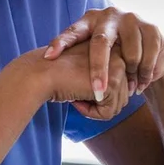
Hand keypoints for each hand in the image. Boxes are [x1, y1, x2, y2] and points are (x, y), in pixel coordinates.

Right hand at [17, 42, 132, 118]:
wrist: (41, 71)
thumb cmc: (56, 72)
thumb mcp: (85, 71)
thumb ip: (104, 78)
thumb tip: (121, 99)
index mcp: (113, 50)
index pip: (119, 86)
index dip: (98, 94)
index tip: (79, 85)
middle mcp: (120, 57)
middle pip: (122, 97)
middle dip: (99, 103)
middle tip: (77, 94)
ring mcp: (118, 70)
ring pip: (117, 106)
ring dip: (95, 109)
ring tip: (77, 96)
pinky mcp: (112, 84)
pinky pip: (108, 113)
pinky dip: (91, 114)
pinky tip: (77, 100)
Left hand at [43, 7, 163, 99]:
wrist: (145, 45)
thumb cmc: (110, 50)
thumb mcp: (89, 48)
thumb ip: (73, 53)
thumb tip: (46, 62)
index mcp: (90, 19)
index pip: (72, 32)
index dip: (60, 43)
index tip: (48, 57)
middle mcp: (110, 16)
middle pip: (101, 43)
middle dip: (99, 69)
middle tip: (98, 91)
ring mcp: (132, 20)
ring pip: (130, 53)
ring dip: (129, 75)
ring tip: (128, 90)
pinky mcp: (152, 28)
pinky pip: (150, 55)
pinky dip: (145, 72)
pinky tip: (141, 84)